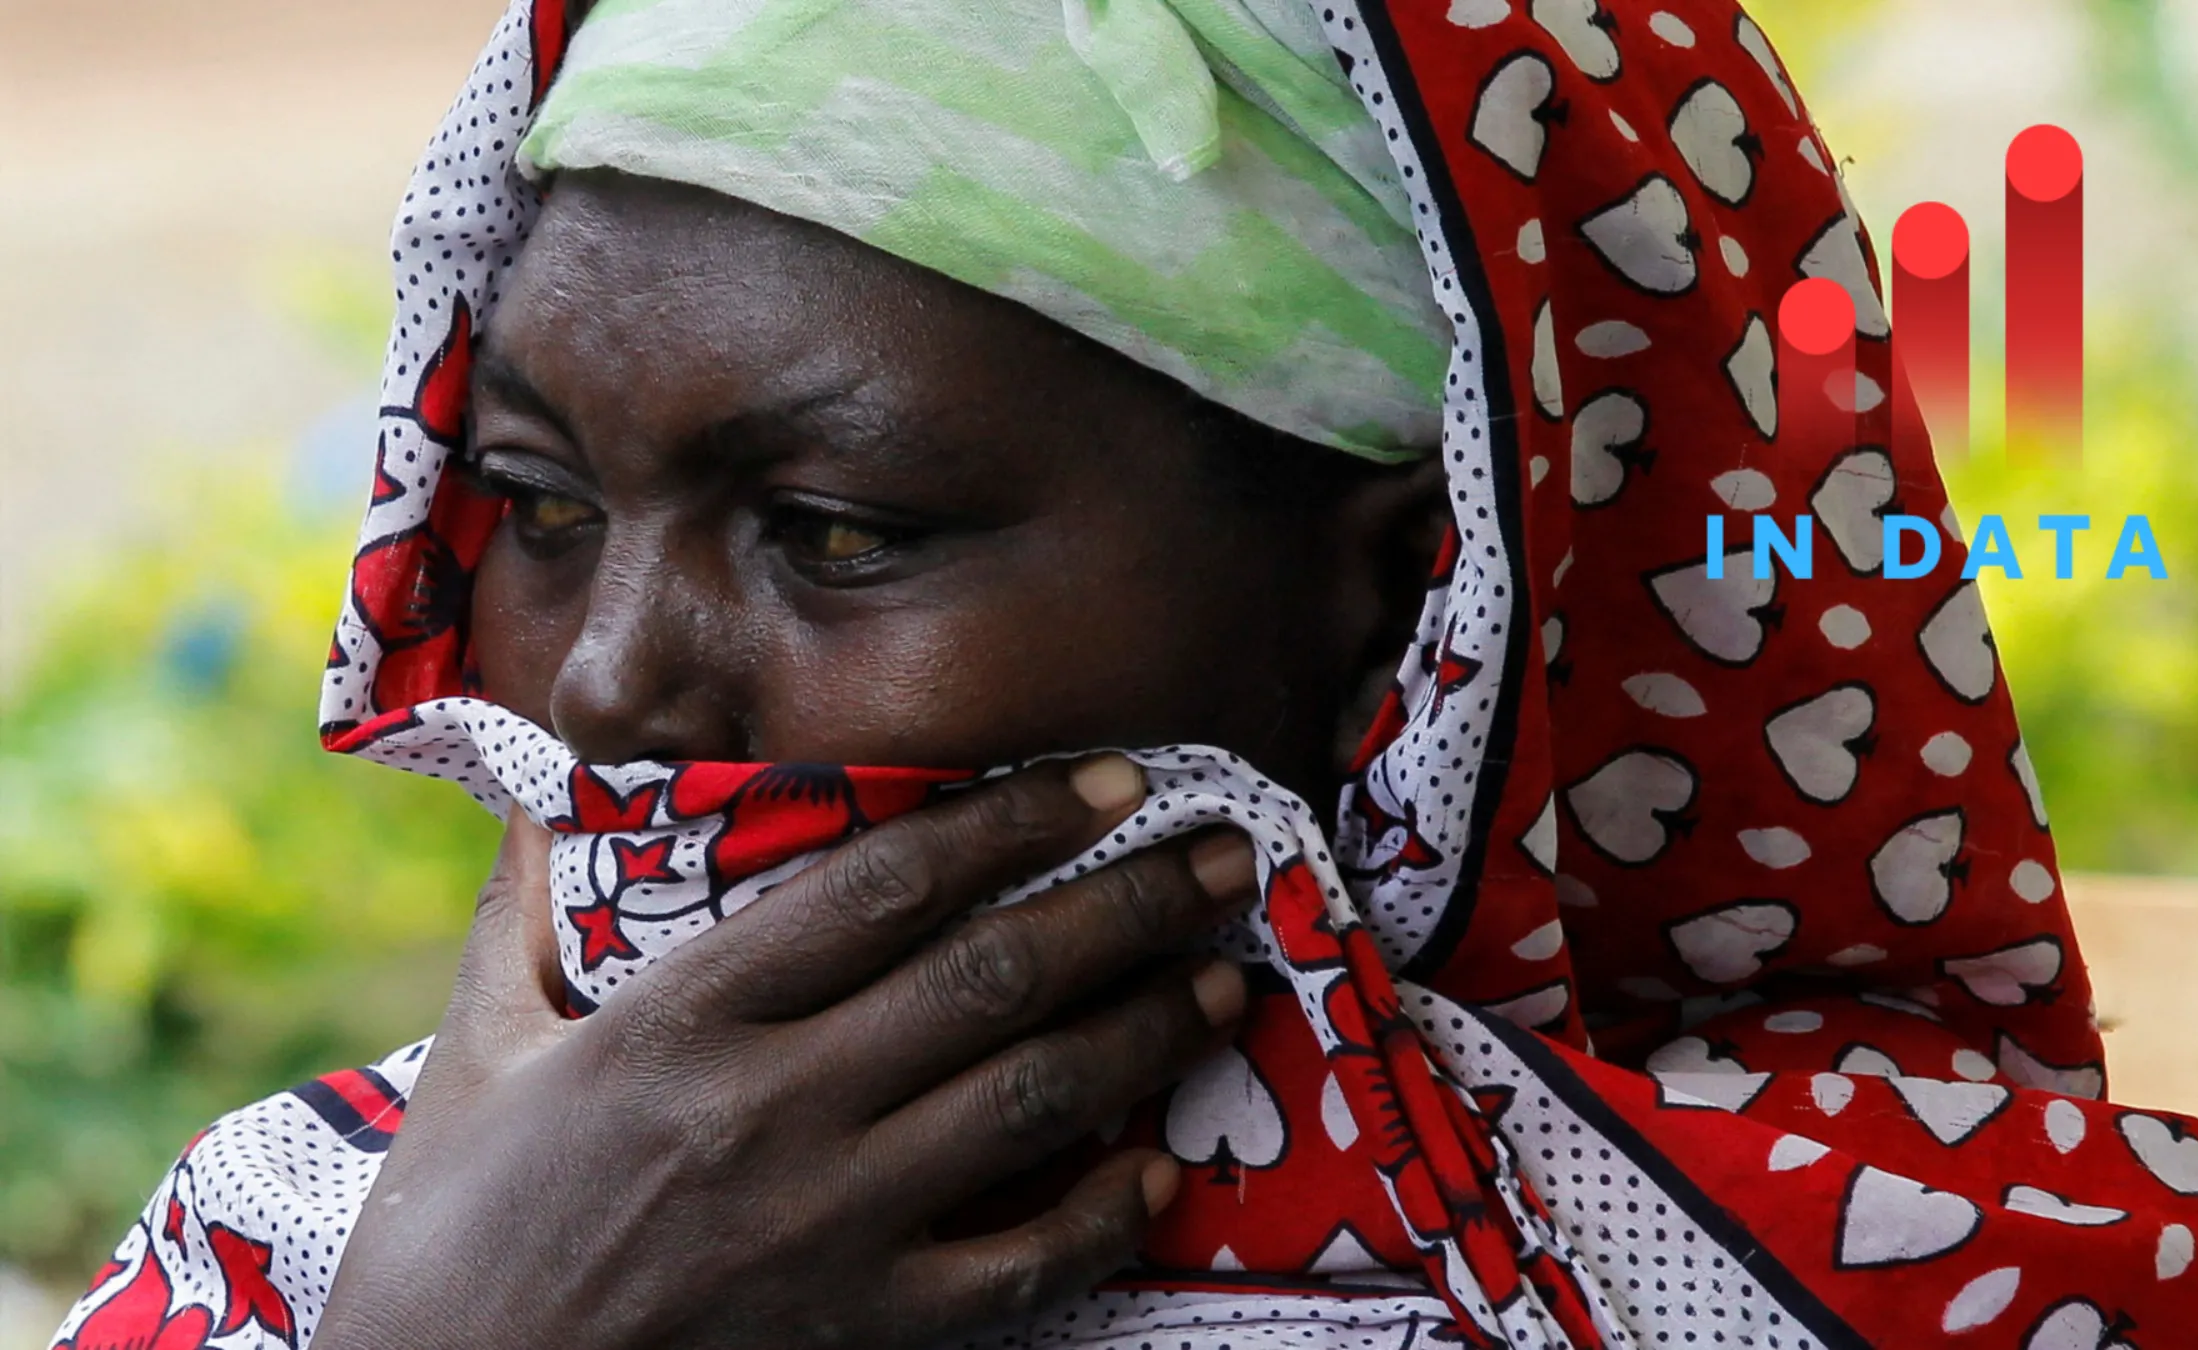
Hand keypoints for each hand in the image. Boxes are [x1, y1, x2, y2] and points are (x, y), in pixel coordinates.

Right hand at [312, 755, 1252, 1349]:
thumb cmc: (452, 1230)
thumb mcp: (475, 1049)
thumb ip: (522, 912)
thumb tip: (550, 796)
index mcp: (683, 1019)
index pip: (885, 886)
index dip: (1013, 821)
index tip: (1109, 777)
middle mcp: (772, 1108)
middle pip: (991, 978)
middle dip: (1128, 905)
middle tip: (1228, 855)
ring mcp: (825, 1227)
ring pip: (1026, 1102)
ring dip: (1143, 1032)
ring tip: (1226, 981)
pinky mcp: (857, 1329)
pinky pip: (1016, 1269)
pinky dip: (1103, 1219)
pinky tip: (1166, 1171)